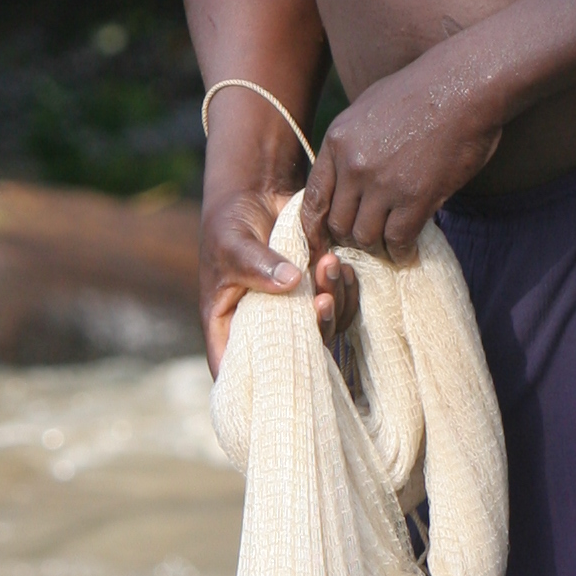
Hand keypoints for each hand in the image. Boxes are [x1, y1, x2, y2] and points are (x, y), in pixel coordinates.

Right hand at [199, 181, 357, 373]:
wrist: (255, 194)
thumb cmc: (229, 222)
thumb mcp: (233, 244)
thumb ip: (257, 265)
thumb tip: (291, 282)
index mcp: (229, 325)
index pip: (235, 369)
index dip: (256, 381)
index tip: (285, 366)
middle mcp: (263, 328)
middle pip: (294, 355)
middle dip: (316, 328)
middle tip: (322, 297)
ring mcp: (292, 313)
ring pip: (324, 330)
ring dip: (334, 301)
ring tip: (330, 262)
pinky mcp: (314, 294)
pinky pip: (340, 308)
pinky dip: (346, 291)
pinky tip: (342, 266)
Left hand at [301, 51, 505, 260]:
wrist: (464, 84)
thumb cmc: (423, 91)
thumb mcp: (368, 107)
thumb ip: (351, 143)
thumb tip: (344, 174)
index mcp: (337, 141)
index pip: (313, 199)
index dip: (316, 228)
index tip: (327, 240)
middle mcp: (353, 164)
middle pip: (338, 224)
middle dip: (351, 238)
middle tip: (369, 240)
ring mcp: (383, 182)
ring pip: (365, 236)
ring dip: (377, 246)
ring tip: (390, 244)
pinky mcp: (415, 196)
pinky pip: (398, 239)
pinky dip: (401, 251)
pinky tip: (408, 249)